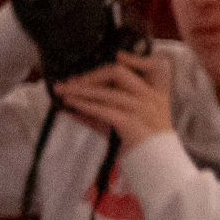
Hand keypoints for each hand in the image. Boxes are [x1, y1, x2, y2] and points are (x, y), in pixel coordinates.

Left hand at [53, 51, 172, 145]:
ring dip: (79, 90)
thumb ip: (105, 110)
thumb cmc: (144, 141)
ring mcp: (141, 109)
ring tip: (61, 90)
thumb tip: (72, 107)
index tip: (119, 56)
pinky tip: (70, 104)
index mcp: (158, 93)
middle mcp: (151, 98)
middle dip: (92, 75)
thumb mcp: (129, 120)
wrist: (158, 162)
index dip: (137, 59)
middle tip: (73, 81)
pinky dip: (84, 105)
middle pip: (120, 73)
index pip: (157, 66)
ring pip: (106, 92)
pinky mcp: (130, 123)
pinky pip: (103, 110)